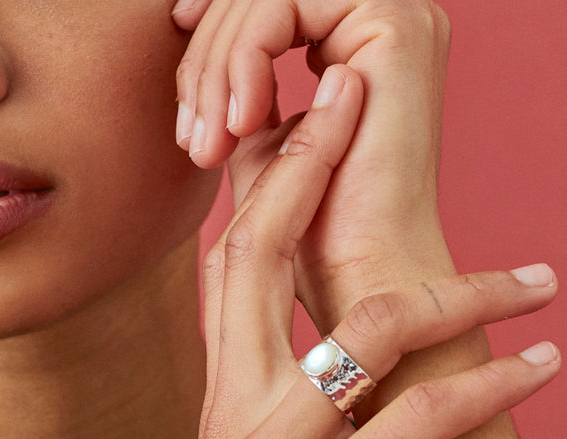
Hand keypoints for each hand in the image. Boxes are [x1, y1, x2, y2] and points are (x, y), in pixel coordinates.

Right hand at [117, 65, 559, 438]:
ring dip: (464, 292)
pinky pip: (416, 421)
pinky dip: (485, 389)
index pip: (231, 266)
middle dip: (309, 168)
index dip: (261, 189)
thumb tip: (317, 357)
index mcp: (222, 395)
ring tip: (538, 280)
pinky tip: (538, 369)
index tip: (299, 129)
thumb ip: (271, 406)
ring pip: (370, 331)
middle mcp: (239, 405)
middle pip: (264, 256)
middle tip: (354, 101)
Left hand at [173, 0, 453, 328]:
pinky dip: (244, 59)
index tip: (182, 93)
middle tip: (190, 137)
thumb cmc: (312, 229)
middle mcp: (378, 20)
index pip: (268, 6)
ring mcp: (395, 16)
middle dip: (206, 62)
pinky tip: (240, 123)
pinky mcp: (395, 26)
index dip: (215, 30)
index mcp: (354, 40)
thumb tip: (199, 44)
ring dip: (218, 67)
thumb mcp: (259, 144)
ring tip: (209, 144)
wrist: (356, 273)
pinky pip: (285, 6)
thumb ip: (239, 91)